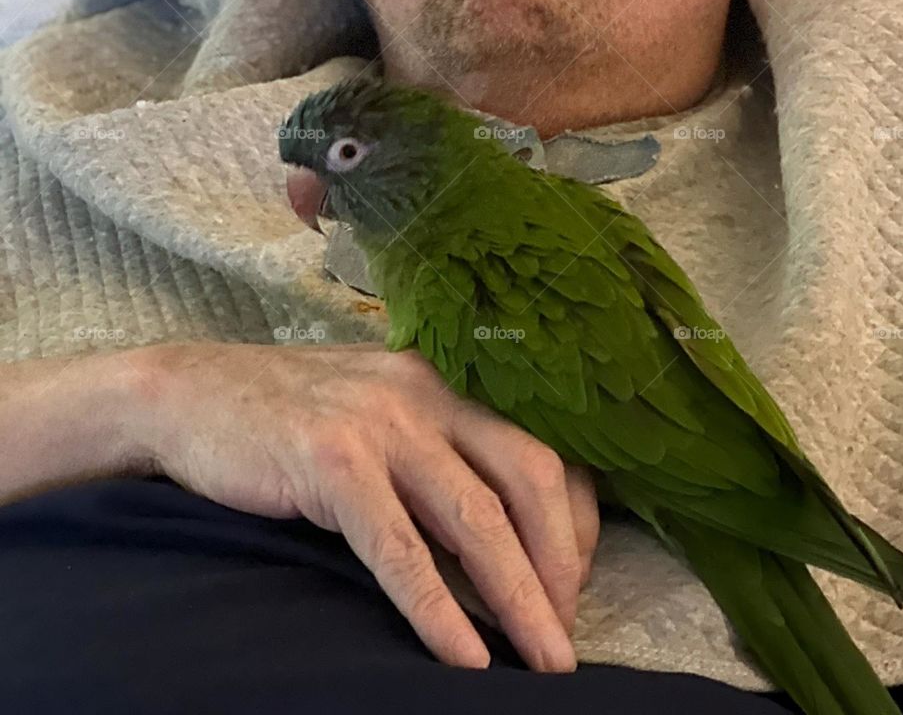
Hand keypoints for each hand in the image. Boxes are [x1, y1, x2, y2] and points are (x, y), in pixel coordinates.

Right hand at [129, 341, 598, 671]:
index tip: (575, 582)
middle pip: (528, 476)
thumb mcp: (376, 416)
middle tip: (568, 634)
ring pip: (474, 517)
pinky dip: (438, 608)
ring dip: (519, 596)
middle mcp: (424, 393)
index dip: (574, 520)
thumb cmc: (286, 416)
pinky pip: (400, 548)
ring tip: (546, 660)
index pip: (540, 447)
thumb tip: (495, 536)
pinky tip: (464, 656)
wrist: (188, 394)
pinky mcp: (331, 462)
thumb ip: (433, 455)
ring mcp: (378, 424)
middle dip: (562, 561)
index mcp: (442, 382)